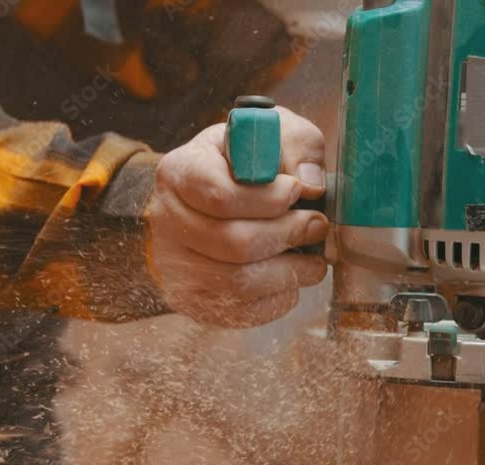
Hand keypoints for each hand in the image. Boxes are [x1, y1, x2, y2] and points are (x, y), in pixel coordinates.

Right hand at [147, 106, 328, 327]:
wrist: (213, 197)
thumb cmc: (250, 163)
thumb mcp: (274, 133)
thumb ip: (297, 146)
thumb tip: (311, 184)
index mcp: (180, 171)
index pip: (219, 195)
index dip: (269, 199)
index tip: (297, 192)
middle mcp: (167, 219)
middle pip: (233, 242)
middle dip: (288, 235)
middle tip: (317, 226)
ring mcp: (175, 264)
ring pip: (238, 282)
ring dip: (289, 272)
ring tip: (314, 260)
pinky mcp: (192, 299)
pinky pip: (241, 311)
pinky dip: (277, 298)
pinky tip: (289, 277)